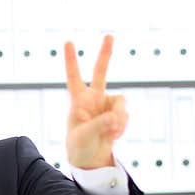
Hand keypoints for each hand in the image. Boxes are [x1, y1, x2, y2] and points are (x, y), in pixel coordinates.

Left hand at [63, 34, 127, 168]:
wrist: (90, 159)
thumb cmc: (79, 146)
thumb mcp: (84, 136)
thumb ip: (99, 125)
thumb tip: (115, 118)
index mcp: (78, 101)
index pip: (73, 77)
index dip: (71, 60)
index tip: (68, 42)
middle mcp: (93, 98)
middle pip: (100, 72)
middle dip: (105, 54)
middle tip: (109, 35)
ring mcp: (106, 105)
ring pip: (121, 103)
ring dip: (120, 118)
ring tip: (112, 133)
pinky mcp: (117, 115)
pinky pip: (126, 116)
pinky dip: (122, 127)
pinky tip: (114, 136)